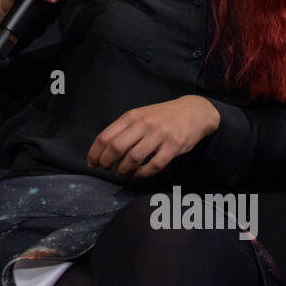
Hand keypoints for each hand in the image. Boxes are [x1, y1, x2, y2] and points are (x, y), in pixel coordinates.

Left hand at [86, 95, 220, 177]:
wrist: (193, 111)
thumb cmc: (161, 116)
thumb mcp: (140, 116)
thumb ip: (123, 129)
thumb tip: (103, 150)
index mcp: (131, 117)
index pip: (106, 136)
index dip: (95, 153)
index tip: (92, 164)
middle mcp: (144, 124)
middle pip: (117, 147)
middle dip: (107, 162)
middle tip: (107, 169)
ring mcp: (159, 135)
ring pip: (134, 157)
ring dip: (124, 169)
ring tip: (123, 172)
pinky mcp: (173, 146)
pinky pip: (154, 165)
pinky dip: (143, 173)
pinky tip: (139, 173)